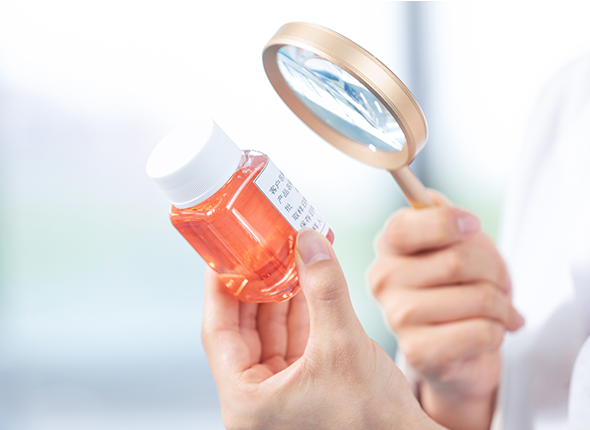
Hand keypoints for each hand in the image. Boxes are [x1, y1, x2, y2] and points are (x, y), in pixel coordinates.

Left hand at [201, 228, 444, 429]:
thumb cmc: (373, 422)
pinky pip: (291, 344)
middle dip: (255, 287)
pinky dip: (299, 315)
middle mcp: (256, 402)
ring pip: (269, 336)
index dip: (220, 288)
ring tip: (288, 260)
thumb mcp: (344, 344)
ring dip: (279, 297)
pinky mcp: (302, 392)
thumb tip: (308, 242)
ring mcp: (279, 398)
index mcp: (247, 401)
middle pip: (243, 331)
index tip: (225, 255)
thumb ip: (324, 289)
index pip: (218, 332)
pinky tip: (306, 286)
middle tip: (260, 250)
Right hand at [369, 192, 523, 429]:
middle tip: (502, 282)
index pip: (405, 228)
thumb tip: (441, 207)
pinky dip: (499, 331)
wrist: (456, 347)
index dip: (448, 222)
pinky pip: (481, 332)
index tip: (473, 225)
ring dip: (503, 305)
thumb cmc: (457, 286)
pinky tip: (492, 331)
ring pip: (477, 298)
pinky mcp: (417, 351)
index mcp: (388, 246)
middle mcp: (383, 279)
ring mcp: (396, 317)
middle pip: (457, 261)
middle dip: (496, 270)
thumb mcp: (454, 242)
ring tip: (501, 310)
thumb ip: (445, 218)